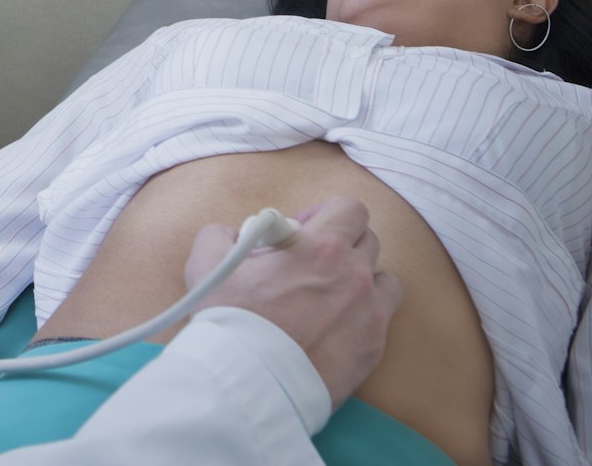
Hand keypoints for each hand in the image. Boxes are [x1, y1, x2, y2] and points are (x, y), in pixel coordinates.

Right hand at [184, 196, 400, 407]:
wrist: (249, 383)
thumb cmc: (230, 320)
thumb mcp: (207, 260)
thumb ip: (222, 233)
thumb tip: (236, 234)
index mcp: (322, 247)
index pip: (350, 208)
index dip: (326, 214)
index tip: (305, 231)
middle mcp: (355, 276)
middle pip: (368, 241)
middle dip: (341, 245)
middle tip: (311, 265)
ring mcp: (370, 314)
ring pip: (384, 281)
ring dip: (362, 281)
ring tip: (331, 297)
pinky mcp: (373, 349)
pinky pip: (382, 320)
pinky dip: (364, 317)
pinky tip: (334, 329)